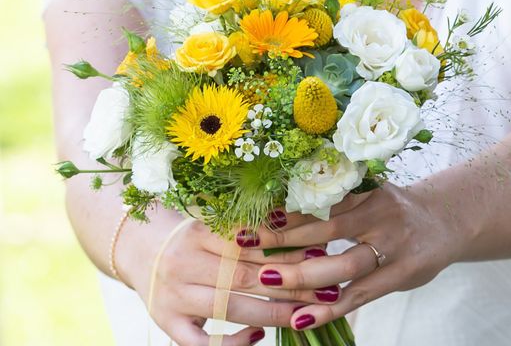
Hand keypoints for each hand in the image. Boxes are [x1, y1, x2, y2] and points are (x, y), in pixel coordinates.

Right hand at [116, 207, 328, 344]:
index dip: (285, 250)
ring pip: (229, 308)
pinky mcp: (165, 322)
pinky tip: (258, 336)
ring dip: (272, 312)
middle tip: (325, 289)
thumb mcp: (212, 224)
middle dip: (289, 284)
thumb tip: (298, 228)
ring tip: (304, 313)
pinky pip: (199, 342)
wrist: (138, 248)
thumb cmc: (189, 236)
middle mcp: (182, 263)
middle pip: (243, 276)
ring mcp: (172, 296)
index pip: (249, 244)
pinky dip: (230, 343)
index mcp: (197, 232)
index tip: (319, 255)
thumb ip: (247, 229)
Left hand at [237, 183, 465, 330]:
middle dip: (285, 239)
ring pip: (344, 264)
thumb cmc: (396, 208)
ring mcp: (394, 245)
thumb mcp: (370, 193)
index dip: (286, 210)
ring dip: (303, 276)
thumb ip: (337, 200)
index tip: (252, 218)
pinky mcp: (403, 273)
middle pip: (327, 226)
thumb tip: (282, 210)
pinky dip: (331, 309)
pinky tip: (303, 318)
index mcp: (367, 189)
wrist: (446, 220)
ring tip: (268, 282)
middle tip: (247, 246)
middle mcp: (380, 213)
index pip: (320, 200)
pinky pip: (361, 294)